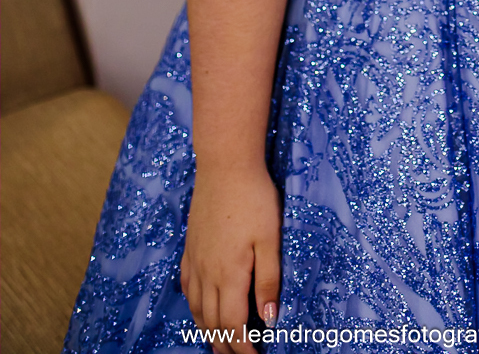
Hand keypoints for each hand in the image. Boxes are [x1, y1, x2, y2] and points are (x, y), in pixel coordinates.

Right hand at [181, 163, 280, 343]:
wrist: (225, 165)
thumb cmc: (253, 199)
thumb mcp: (270, 238)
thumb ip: (269, 280)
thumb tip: (269, 318)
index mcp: (230, 274)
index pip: (233, 325)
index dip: (243, 348)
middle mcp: (208, 273)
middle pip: (212, 322)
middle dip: (225, 345)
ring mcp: (195, 260)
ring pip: (197, 309)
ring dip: (208, 330)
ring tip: (220, 342)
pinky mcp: (190, 247)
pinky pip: (187, 288)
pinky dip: (194, 307)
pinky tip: (200, 307)